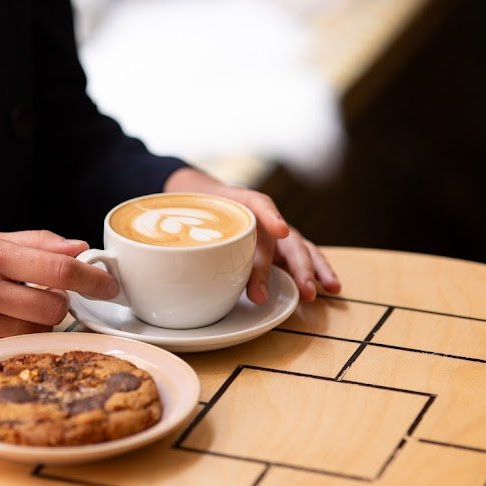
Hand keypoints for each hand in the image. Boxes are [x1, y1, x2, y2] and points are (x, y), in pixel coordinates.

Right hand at [0, 230, 118, 352]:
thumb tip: (80, 248)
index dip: (91, 279)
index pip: (58, 268)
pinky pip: (17, 348)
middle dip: (63, 303)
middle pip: (55, 306)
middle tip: (48, 295)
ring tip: (15, 309)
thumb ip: (36, 243)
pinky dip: (21, 338)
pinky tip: (2, 325)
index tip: (109, 285)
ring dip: (41, 323)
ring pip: (39, 331)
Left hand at [164, 167, 340, 302]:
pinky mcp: (277, 247)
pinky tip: (327, 290)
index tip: (279, 232)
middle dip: (296, 264)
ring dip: (313, 270)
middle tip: (304, 289)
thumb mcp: (181, 217)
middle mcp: (262, 217)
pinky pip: (300, 258)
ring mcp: (273, 233)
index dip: (270, 216)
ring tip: (325, 290)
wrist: (198, 195)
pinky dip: (313, 272)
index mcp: (240, 202)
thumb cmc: (192, 210)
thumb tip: (159, 273)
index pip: (259, 204)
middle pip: (284, 239)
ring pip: (300, 248)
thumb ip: (176, 238)